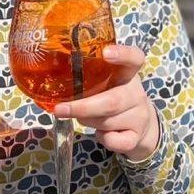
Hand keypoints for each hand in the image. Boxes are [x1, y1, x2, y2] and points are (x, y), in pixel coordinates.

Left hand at [54, 45, 160, 161]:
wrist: (142, 126)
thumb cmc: (113, 94)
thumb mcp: (106, 79)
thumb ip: (88, 72)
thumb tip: (50, 70)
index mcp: (128, 73)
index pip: (134, 57)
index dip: (122, 54)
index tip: (105, 53)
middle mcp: (136, 93)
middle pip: (112, 100)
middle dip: (82, 107)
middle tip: (60, 109)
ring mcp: (140, 116)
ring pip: (109, 121)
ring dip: (87, 120)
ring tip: (79, 116)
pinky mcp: (138, 137)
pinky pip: (116, 141)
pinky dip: (103, 139)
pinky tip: (99, 133)